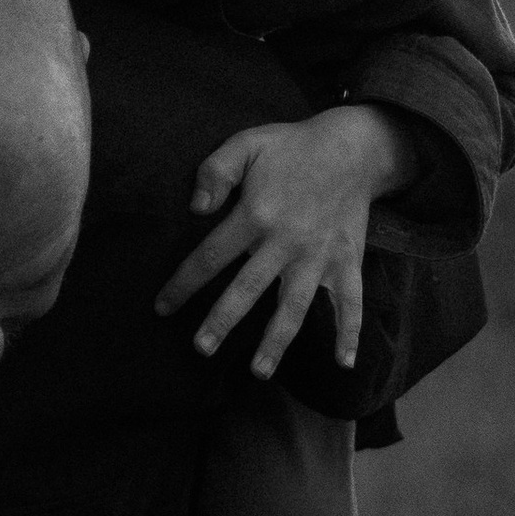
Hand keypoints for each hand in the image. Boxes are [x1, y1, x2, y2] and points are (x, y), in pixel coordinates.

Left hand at [152, 104, 416, 379]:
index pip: (211, 256)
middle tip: (201, 348)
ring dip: (277, 341)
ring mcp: (319, 256)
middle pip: (248, 290)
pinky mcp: (347, 261)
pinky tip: (345, 363)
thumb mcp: (247, 144)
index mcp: (256, 213)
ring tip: (258, 371)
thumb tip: (194, 208)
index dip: (184, 283)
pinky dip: (350, 333)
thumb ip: (215, 171)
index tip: (162, 307)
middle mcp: (286, 241)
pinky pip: (350, 302)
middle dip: (222, 321)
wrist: (353, 146)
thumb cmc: (292, 146)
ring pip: (295, 306)